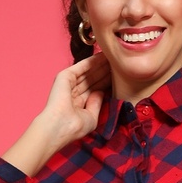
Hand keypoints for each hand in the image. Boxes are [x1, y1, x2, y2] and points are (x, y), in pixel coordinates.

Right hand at [2, 52, 110, 175]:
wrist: (62, 125)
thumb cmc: (76, 126)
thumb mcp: (92, 117)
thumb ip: (96, 104)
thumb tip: (100, 92)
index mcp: (78, 103)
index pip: (94, 89)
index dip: (106, 82)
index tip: (119, 76)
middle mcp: (73, 92)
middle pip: (92, 79)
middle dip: (105, 71)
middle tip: (119, 63)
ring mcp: (68, 84)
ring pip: (88, 72)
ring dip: (100, 64)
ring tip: (113, 56)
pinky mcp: (65, 76)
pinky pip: (81, 66)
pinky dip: (92, 61)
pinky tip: (103, 55)